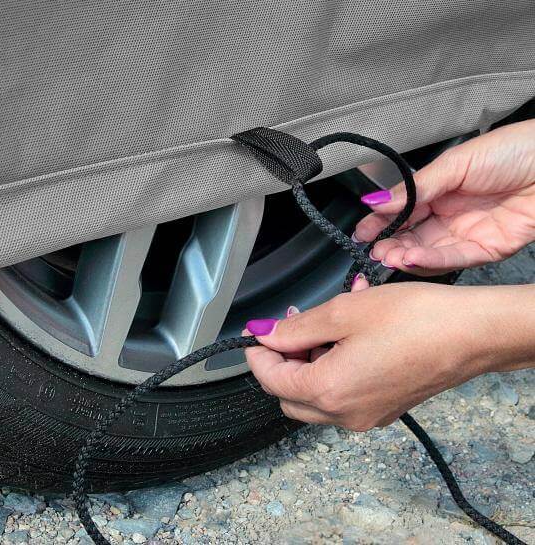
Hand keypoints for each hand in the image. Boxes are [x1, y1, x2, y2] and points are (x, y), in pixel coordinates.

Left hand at [243, 280, 534, 429]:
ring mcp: (367, 415)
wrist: (471, 334)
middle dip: (283, 360)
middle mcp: (345, 414)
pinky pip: (344, 393)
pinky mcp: (384, 408)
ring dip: (311, 360)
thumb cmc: (413, 319)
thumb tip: (264, 334)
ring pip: (316, 396)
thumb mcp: (343, 312)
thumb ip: (296, 327)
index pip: (271, 380)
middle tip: (291, 325)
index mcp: (329, 391)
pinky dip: (335, 367)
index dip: (257, 354)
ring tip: (327, 321)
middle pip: (289, 396)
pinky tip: (350, 334)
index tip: (258, 331)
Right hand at [354, 119, 534, 274]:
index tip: (361, 232)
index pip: (403, 212)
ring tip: (389, 255)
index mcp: (440, 190)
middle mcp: (451, 215)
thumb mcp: (455, 164)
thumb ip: (416, 188)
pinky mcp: (487, 249)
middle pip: (413, 236)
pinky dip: (432, 261)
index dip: (381, 223)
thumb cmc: (513, 150)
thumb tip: (378, 201)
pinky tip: (413, 257)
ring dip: (407, 255)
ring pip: (429, 252)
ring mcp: (468, 233)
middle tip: (374, 249)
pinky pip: (455, 259)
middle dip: (390, 244)